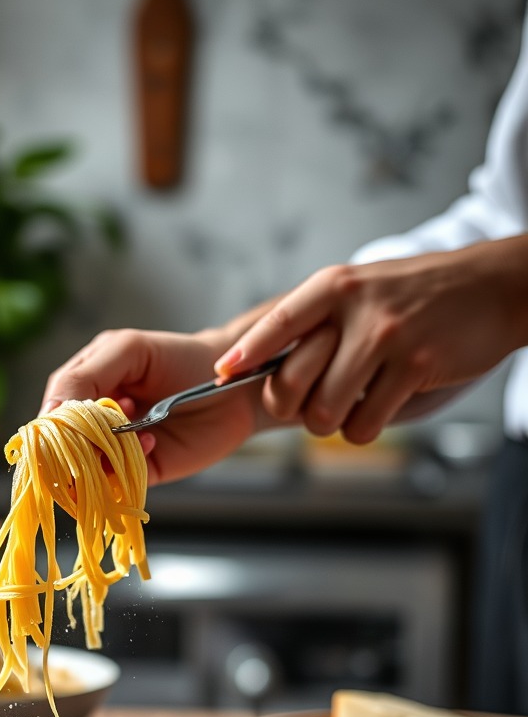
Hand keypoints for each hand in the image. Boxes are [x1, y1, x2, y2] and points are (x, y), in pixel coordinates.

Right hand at [40, 327, 265, 483]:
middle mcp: (93, 422)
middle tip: (105, 428)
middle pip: (64, 448)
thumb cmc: (180, 358)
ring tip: (134, 430)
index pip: (51, 413)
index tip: (64, 424)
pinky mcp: (139, 473)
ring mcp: (115, 450)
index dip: (54, 423)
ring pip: (87, 471)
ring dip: (105, 455)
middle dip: (79, 443)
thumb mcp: (127, 351)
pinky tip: (150, 441)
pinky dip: (128, 467)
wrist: (233, 385)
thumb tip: (49, 415)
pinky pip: (118, 484)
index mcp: (81, 385)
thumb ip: (85, 375)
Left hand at [214, 235, 527, 443]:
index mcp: (334, 287)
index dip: (246, 354)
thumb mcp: (362, 289)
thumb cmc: (417, 296)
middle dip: (291, 408)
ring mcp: (385, 338)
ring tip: (352, 404)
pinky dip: (365, 428)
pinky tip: (381, 407)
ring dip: (332, 422)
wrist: (493, 287)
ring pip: (324, 413)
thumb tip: (261, 363)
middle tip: (308, 406)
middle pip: (290, 386)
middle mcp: (354, 310)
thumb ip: (318, 320)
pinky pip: (365, 424)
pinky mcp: (414, 367)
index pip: (276, 324)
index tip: (222, 374)